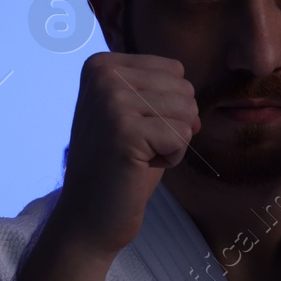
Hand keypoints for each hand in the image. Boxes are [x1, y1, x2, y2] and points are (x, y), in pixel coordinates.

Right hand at [52, 52, 199, 254]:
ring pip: (187, 111)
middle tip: (138, 147)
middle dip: (174, 125)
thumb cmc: (118, 167)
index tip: (135, 130)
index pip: (175, 70)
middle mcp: (103, 75)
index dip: (168, 107)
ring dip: (173, 143)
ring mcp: (112, 100)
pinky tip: (141, 167)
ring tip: (139, 156)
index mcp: (102, 65)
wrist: (88, 215)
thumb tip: (192, 92)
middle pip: (184, 89)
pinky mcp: (125, 130)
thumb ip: (158, 91)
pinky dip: (172, 158)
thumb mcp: (133, 114)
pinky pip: (182, 135)